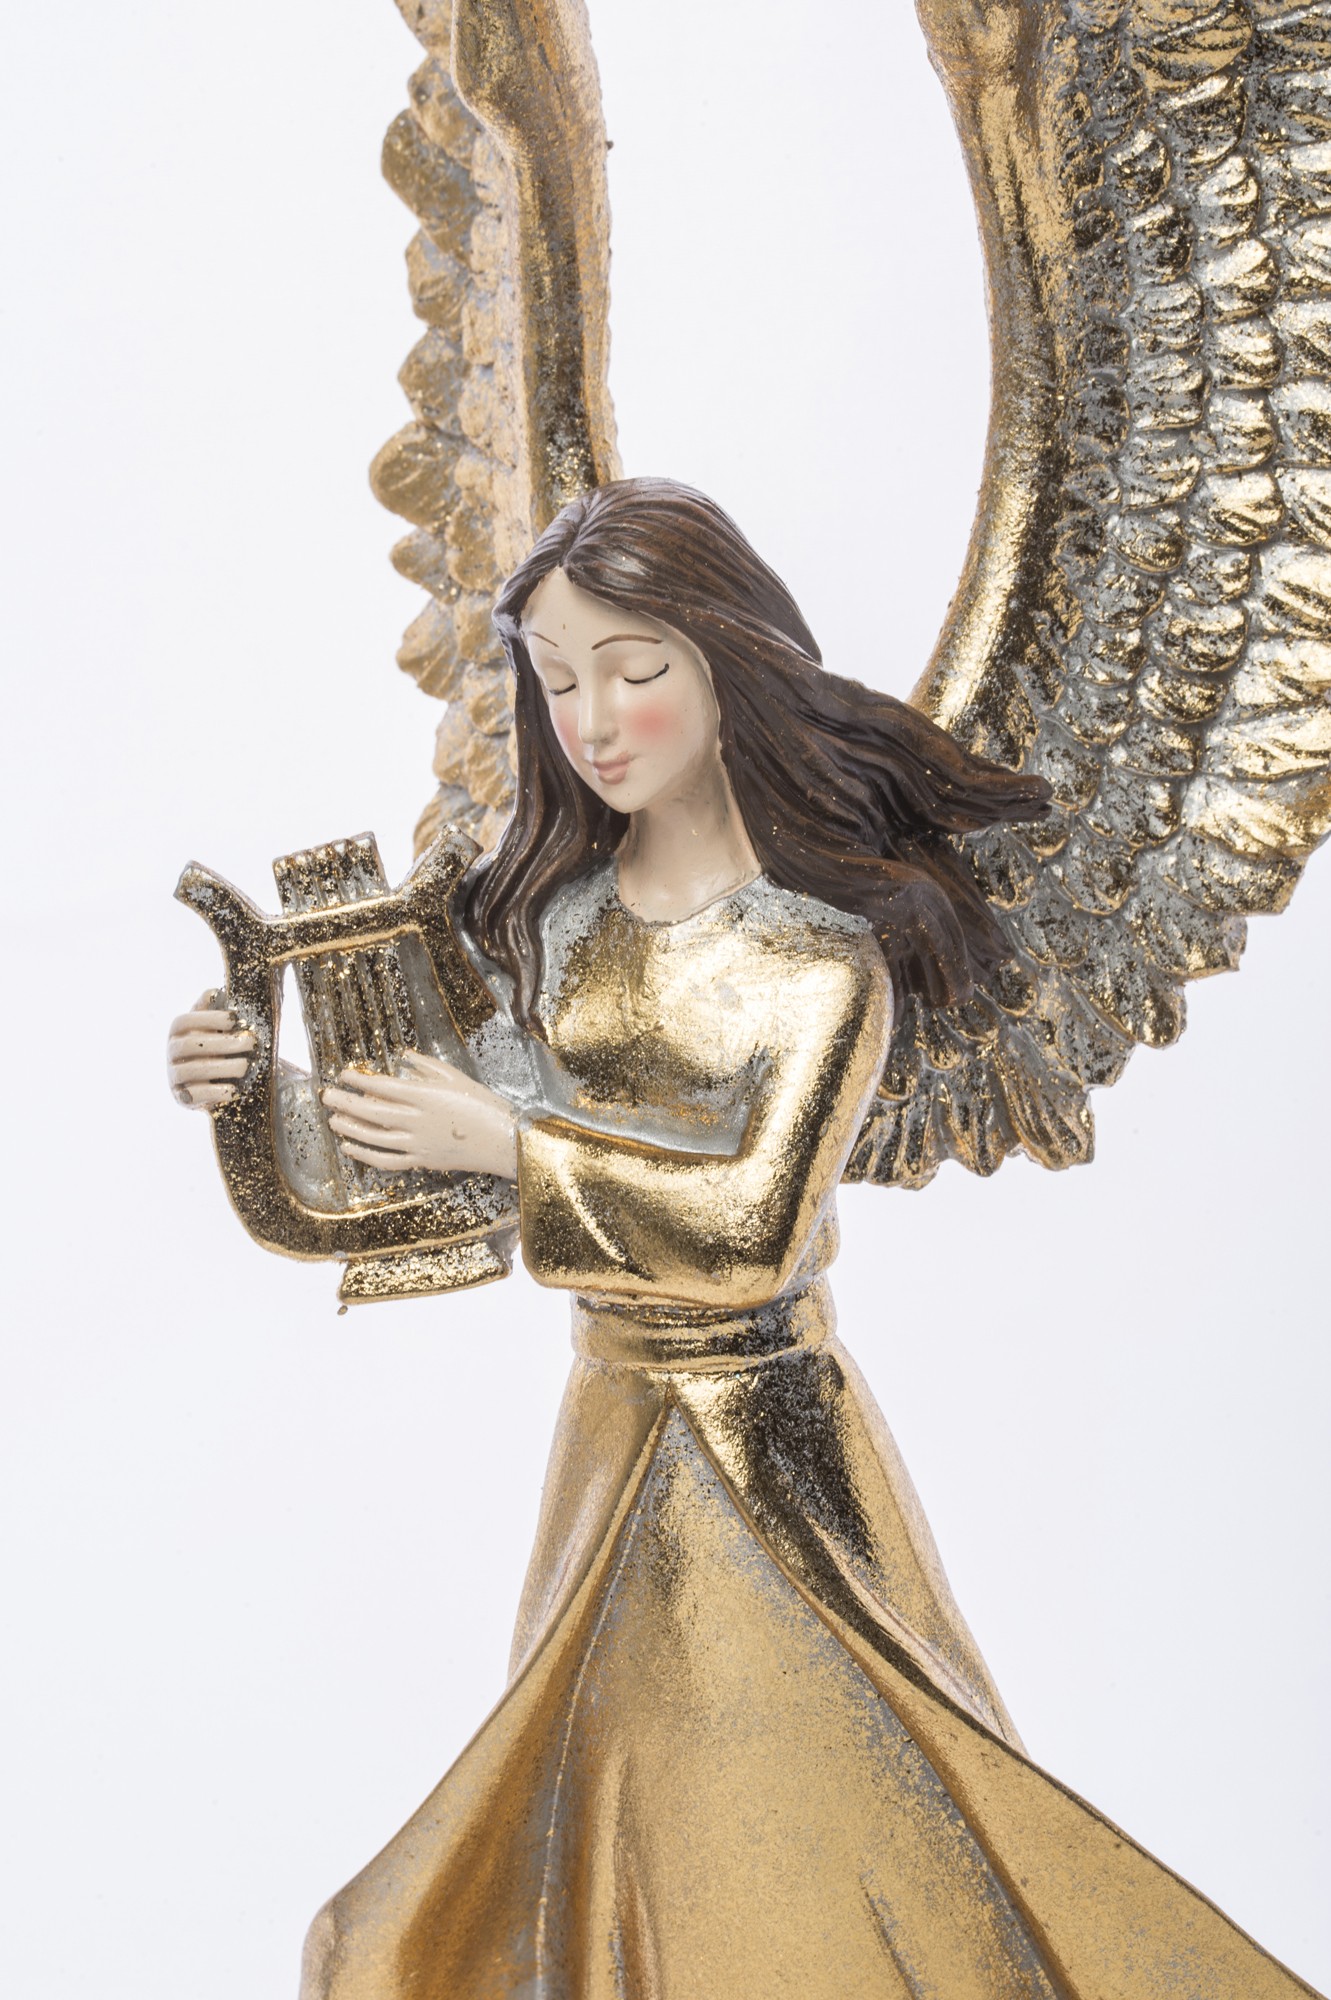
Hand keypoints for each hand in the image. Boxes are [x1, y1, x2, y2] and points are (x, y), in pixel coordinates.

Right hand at [167, 995, 255, 1107]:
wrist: (220, 1081)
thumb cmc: (220, 1047)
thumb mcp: (217, 1028)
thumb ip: (214, 1010)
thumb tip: (214, 991)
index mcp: (178, 1032)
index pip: (184, 1021)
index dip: (207, 1019)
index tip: (234, 1019)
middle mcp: (171, 1053)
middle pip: (189, 1045)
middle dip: (222, 1043)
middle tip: (250, 1042)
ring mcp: (174, 1076)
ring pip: (191, 1070)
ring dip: (221, 1067)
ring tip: (245, 1066)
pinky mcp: (182, 1098)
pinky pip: (194, 1095)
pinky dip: (215, 1092)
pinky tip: (234, 1090)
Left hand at [322, 1052, 518, 1179]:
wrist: (504, 1140)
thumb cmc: (484, 1105)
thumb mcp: (457, 1078)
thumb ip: (427, 1066)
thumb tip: (403, 1057)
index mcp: (426, 1096)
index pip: (383, 1087)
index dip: (359, 1081)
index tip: (344, 1074)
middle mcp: (417, 1120)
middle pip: (371, 1112)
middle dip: (345, 1103)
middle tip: (326, 1095)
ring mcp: (418, 1143)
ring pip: (374, 1138)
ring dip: (350, 1128)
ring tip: (333, 1119)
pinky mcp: (422, 1161)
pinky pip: (387, 1160)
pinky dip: (365, 1155)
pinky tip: (351, 1147)